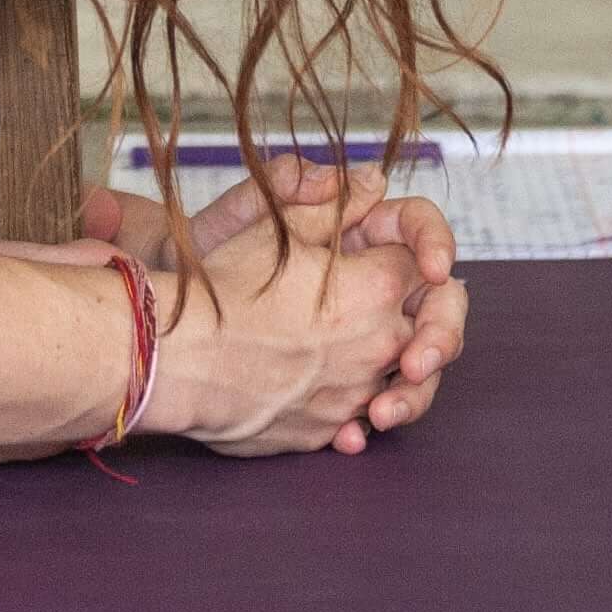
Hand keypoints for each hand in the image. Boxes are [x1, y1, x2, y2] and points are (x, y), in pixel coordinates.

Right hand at [115, 155, 460, 459]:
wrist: (179, 359)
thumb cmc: (225, 288)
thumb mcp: (279, 227)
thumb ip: (338, 204)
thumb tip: (375, 183)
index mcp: (380, 287)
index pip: (429, 267)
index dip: (419, 253)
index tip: (418, 260)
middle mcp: (380, 344)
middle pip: (432, 332)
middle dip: (430, 326)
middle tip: (408, 321)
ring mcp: (355, 392)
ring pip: (400, 383)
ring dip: (395, 375)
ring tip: (372, 366)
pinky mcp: (327, 429)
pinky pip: (357, 420)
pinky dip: (354, 414)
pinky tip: (340, 409)